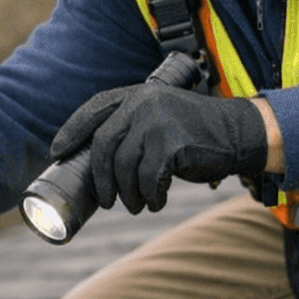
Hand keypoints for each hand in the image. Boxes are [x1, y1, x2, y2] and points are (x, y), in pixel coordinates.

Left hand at [51, 85, 266, 213]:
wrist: (240, 133)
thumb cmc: (198, 134)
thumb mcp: (162, 118)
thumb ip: (135, 128)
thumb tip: (100, 163)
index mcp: (138, 94)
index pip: (94, 108)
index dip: (72, 130)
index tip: (58, 151)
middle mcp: (144, 102)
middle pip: (104, 145)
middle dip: (101, 178)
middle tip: (106, 201)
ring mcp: (157, 121)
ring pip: (125, 167)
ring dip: (128, 194)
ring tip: (139, 204)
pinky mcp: (171, 142)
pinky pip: (148, 179)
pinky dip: (150, 196)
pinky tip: (157, 201)